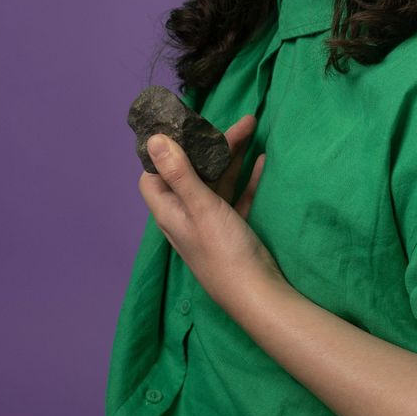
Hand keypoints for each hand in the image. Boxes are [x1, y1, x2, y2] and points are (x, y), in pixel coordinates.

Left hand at [138, 114, 284, 313]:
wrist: (258, 293)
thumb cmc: (223, 250)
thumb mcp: (201, 206)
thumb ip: (179, 172)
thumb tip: (154, 139)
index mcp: (170, 211)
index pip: (153, 176)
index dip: (162, 152)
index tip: (181, 127)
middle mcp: (186, 215)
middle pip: (191, 172)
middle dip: (209, 146)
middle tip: (233, 122)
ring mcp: (210, 222)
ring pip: (217, 180)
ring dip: (231, 156)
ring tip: (252, 129)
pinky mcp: (233, 228)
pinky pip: (238, 194)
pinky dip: (248, 177)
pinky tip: (262, 160)